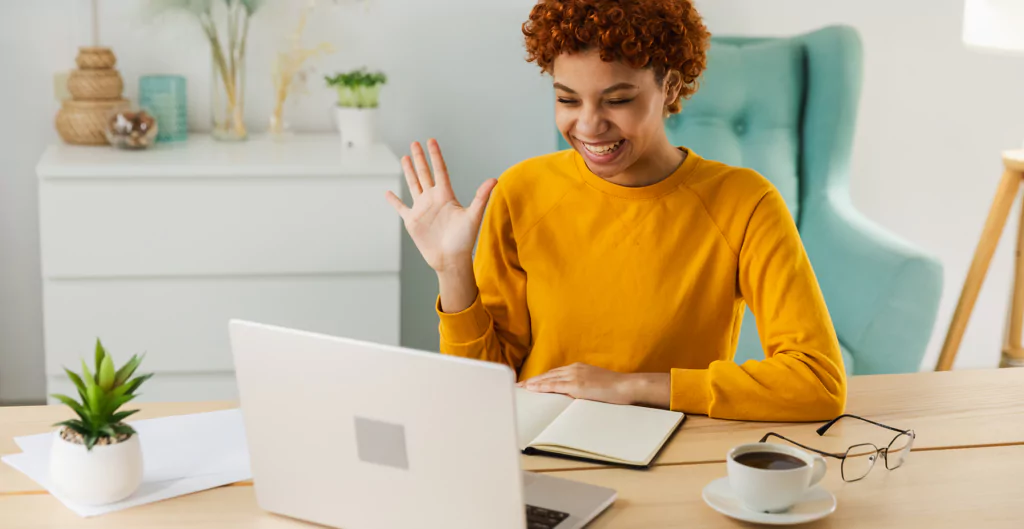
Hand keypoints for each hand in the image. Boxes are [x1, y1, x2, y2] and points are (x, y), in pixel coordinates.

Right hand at [385, 139, 497, 272]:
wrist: (451, 259)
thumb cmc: (464, 240)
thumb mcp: (473, 216)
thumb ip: (482, 197)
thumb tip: (494, 179)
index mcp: (446, 195)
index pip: (440, 170)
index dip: (435, 155)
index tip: (431, 140)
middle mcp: (433, 199)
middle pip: (424, 174)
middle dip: (419, 158)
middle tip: (414, 143)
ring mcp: (422, 209)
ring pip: (413, 185)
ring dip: (409, 172)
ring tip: (404, 158)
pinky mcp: (412, 221)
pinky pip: (401, 208)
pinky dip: (394, 201)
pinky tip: (388, 193)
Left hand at [517, 363, 669, 406]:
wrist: (627, 386)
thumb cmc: (615, 388)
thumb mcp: (595, 384)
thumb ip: (583, 386)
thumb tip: (574, 395)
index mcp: (578, 368)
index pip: (554, 373)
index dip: (541, 378)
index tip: (529, 382)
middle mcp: (574, 369)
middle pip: (548, 374)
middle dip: (533, 380)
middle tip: (519, 385)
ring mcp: (575, 375)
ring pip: (548, 379)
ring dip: (533, 383)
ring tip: (521, 388)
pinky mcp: (577, 385)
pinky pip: (555, 386)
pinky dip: (542, 387)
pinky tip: (532, 389)